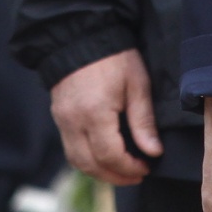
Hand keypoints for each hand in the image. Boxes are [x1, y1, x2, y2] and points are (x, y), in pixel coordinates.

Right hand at [52, 49, 162, 185]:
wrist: (80, 35)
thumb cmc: (114, 57)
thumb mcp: (136, 84)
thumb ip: (143, 121)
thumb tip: (153, 152)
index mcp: (95, 113)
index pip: (110, 156)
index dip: (129, 167)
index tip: (147, 166)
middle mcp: (73, 121)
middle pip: (91, 165)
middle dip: (116, 176)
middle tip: (137, 175)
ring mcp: (62, 120)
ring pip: (77, 161)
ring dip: (100, 172)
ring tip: (122, 170)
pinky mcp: (59, 117)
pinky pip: (70, 149)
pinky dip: (88, 159)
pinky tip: (104, 156)